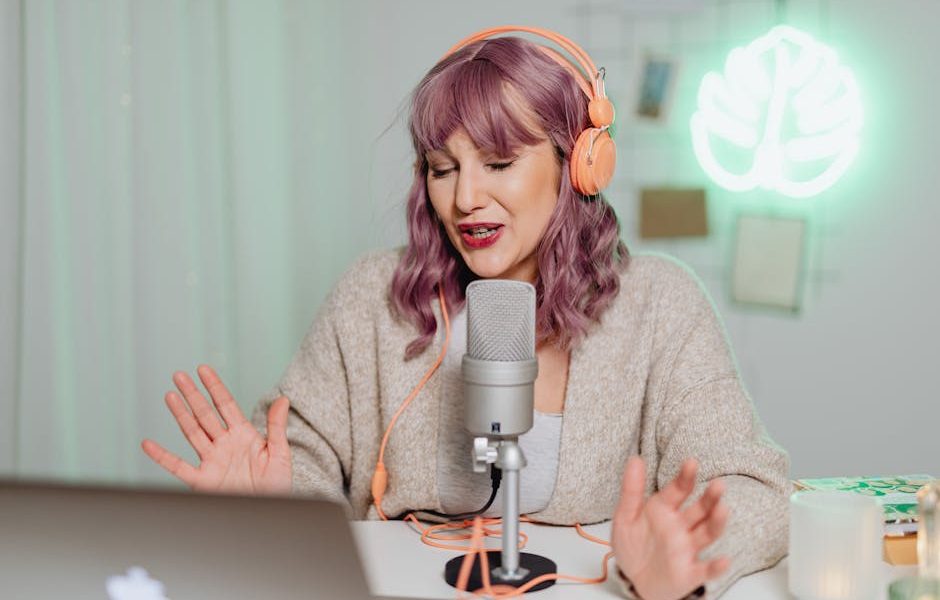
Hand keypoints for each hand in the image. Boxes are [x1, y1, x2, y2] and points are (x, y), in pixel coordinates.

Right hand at [141, 365, 291, 494]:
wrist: (269, 511)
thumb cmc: (277, 486)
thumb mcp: (280, 454)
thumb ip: (277, 427)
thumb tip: (283, 399)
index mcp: (243, 435)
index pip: (226, 405)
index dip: (214, 387)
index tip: (203, 369)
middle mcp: (224, 445)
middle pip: (204, 414)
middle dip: (192, 394)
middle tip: (178, 375)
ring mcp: (212, 461)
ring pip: (192, 432)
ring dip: (180, 414)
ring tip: (170, 395)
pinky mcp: (203, 481)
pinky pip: (179, 467)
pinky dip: (162, 457)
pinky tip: (148, 444)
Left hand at [611, 457, 729, 599]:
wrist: (634, 580)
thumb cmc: (634, 545)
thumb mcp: (626, 516)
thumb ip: (631, 489)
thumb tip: (635, 458)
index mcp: (665, 510)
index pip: (678, 490)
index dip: (685, 477)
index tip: (691, 462)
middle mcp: (680, 527)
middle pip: (700, 510)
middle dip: (710, 498)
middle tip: (719, 485)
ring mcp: (687, 549)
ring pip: (707, 533)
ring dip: (716, 522)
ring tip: (723, 510)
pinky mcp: (689, 572)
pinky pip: (705, 570)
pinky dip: (715, 567)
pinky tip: (724, 561)